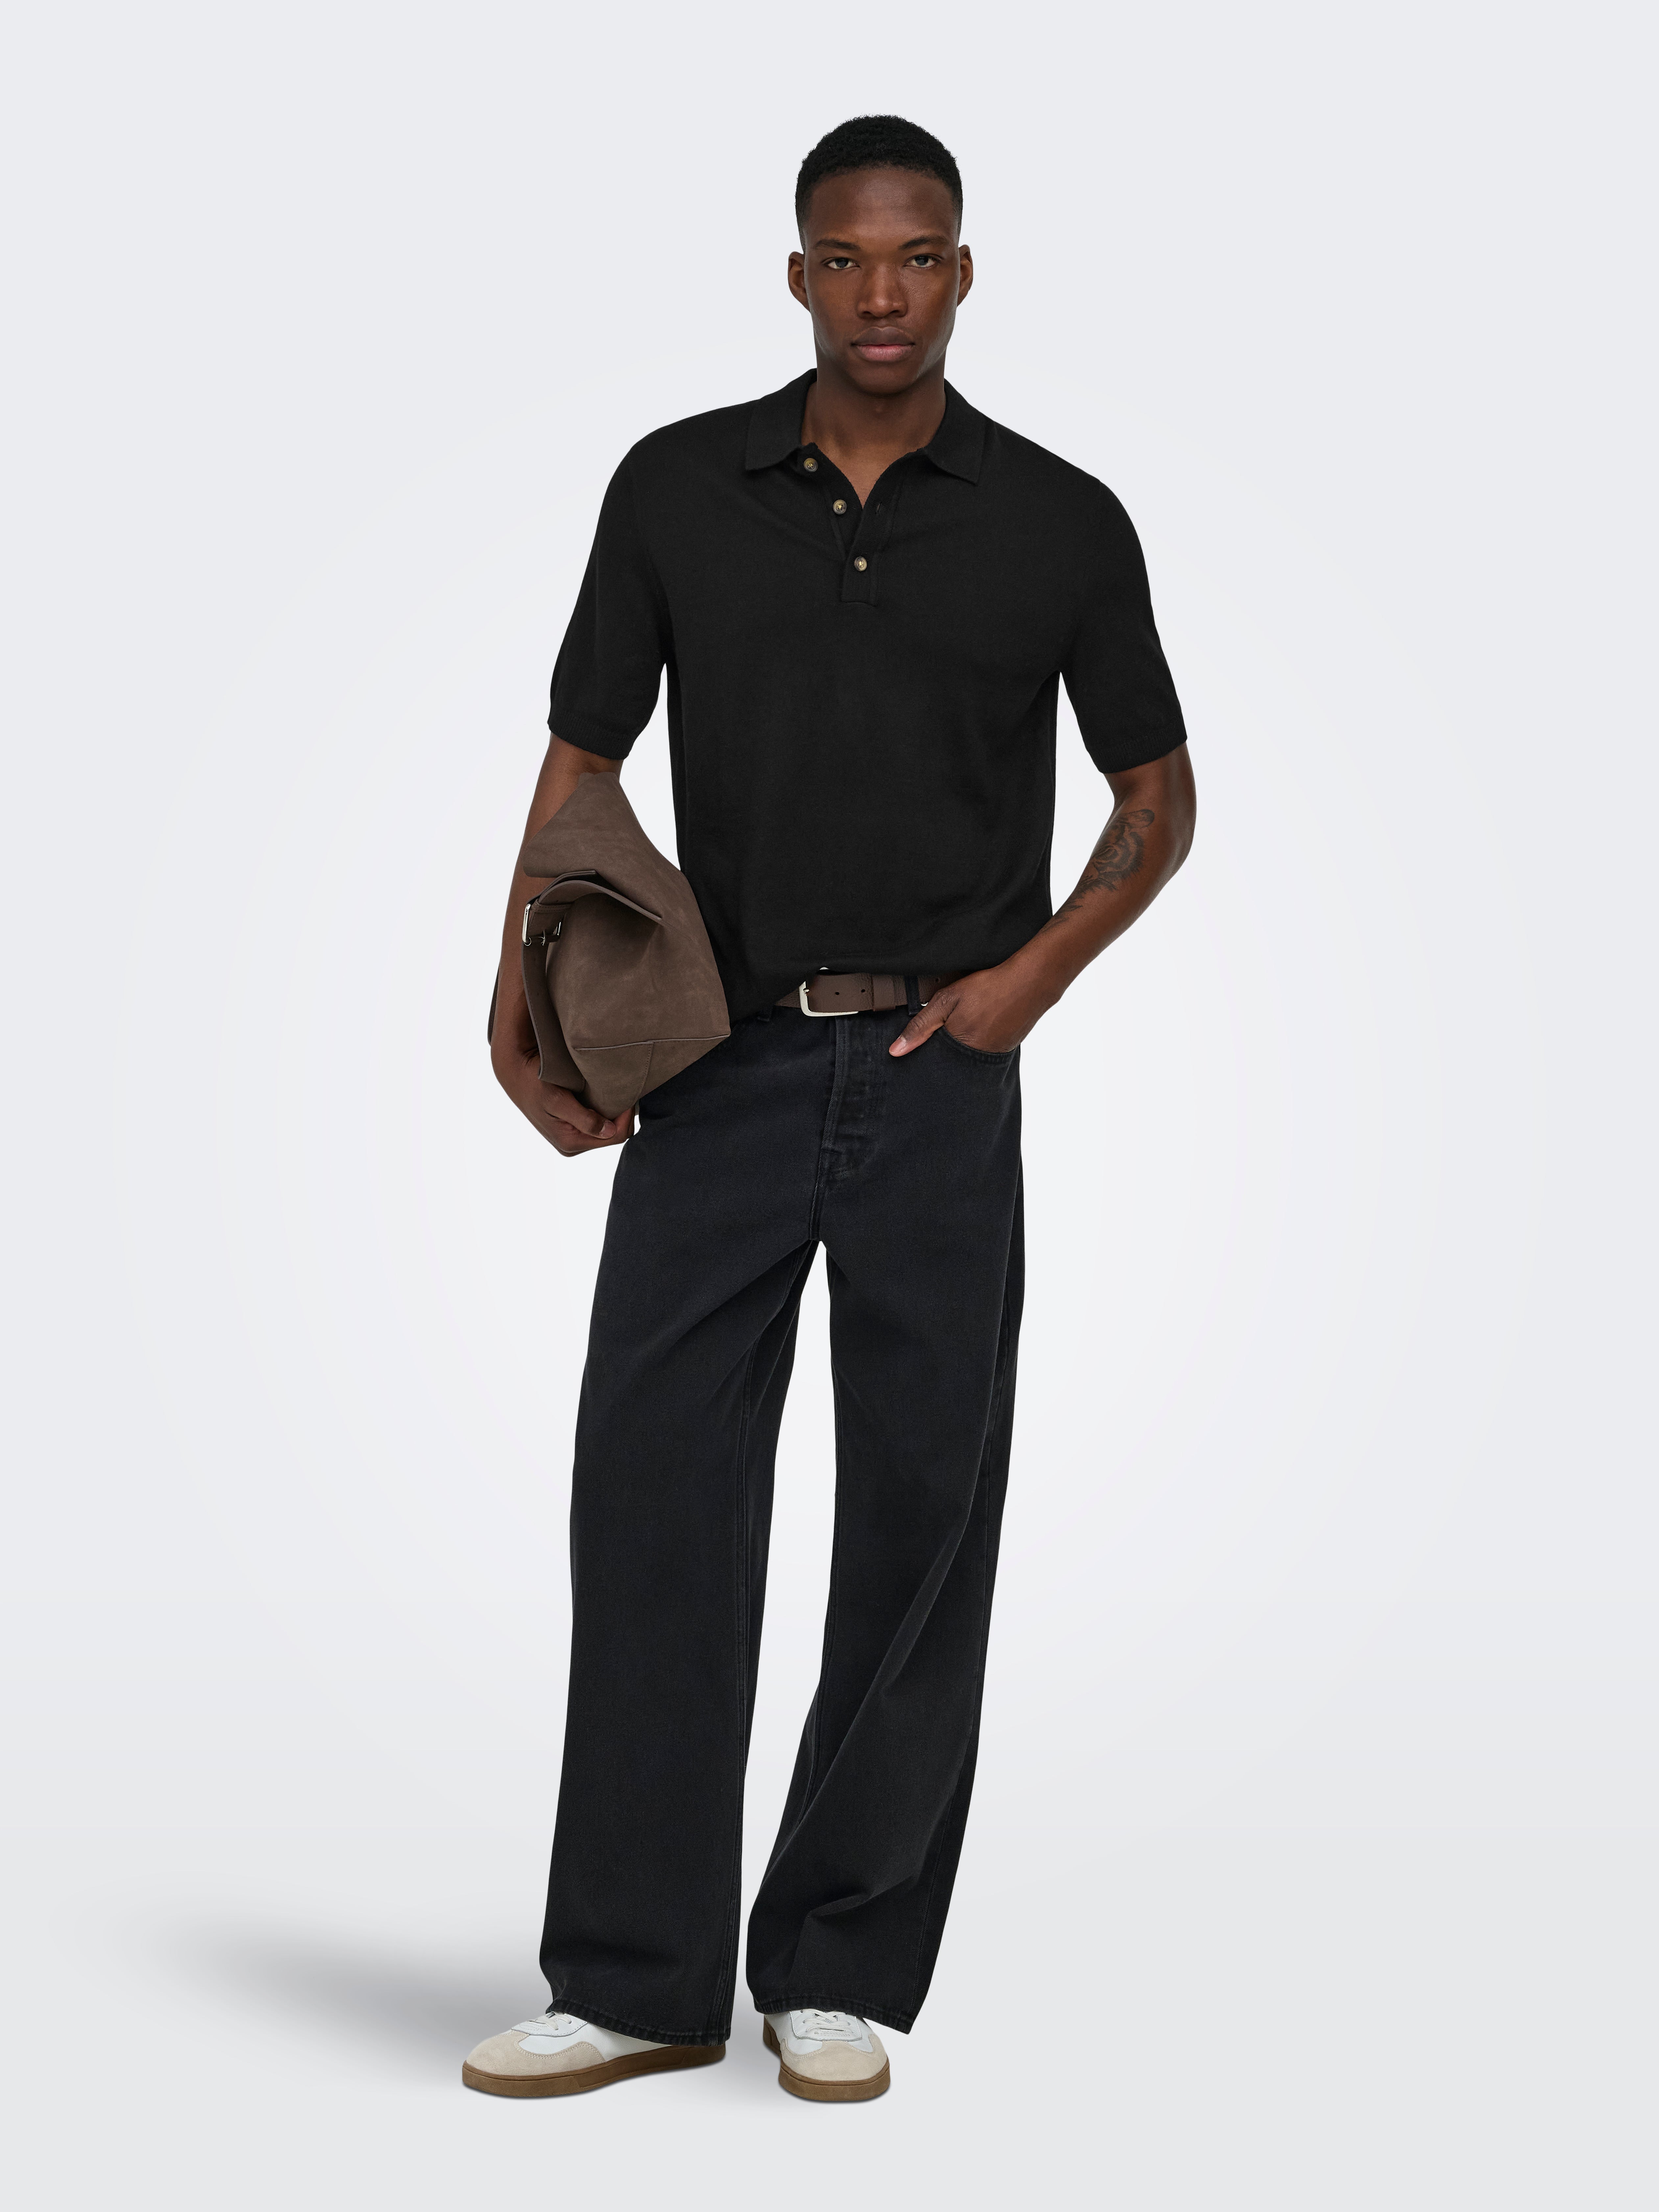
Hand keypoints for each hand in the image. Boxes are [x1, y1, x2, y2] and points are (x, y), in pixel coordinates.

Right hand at [493, 1036, 633, 1154]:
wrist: (516, 1074)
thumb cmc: (534, 1083)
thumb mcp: (557, 1100)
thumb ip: (584, 1119)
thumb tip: (609, 1131)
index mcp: (570, 1142)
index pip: (615, 1137)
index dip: (626, 1117)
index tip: (628, 1095)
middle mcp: (572, 1146)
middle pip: (613, 1135)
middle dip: (621, 1116)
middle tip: (622, 1092)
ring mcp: (571, 1138)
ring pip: (606, 1130)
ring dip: (612, 1113)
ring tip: (610, 1093)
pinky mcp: (571, 1129)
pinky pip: (597, 1124)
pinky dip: (603, 1111)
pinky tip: (600, 1097)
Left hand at [888, 959, 1053, 1057]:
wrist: (1032, 981)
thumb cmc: (988, 987)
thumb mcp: (947, 1000)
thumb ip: (920, 1026)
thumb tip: (895, 1051)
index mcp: (960, 1049)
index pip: (934, 1064)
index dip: (927, 1054)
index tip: (922, 1045)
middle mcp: (978, 1059)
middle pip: (951, 1064)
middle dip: (945, 1052)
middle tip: (951, 1027)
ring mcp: (995, 1056)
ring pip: (969, 1058)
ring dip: (963, 1045)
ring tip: (969, 1023)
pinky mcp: (1007, 1049)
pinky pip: (985, 1051)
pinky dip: (980, 1041)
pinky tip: (982, 1023)